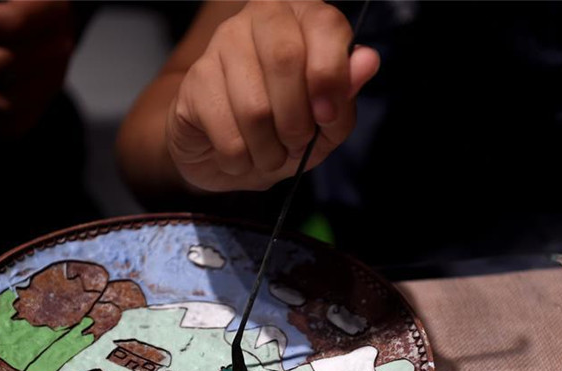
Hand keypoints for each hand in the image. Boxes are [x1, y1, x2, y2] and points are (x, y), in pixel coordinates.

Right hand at [166, 0, 380, 190]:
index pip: (325, 25)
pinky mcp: (195, 81)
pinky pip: (227, 133)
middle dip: (298, 120)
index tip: (327, 116)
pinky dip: (241, 160)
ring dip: (269, 150)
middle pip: (285, 58)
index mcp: (303, 18)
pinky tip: (241, 156)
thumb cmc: (285, 130)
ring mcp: (221, 45)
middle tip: (296, 143)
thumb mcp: (327, 123)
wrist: (232, 156)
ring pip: (254, 107)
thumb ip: (347, 94)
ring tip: (268, 155)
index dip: (331, 76)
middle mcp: (260, 19)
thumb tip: (367, 61)